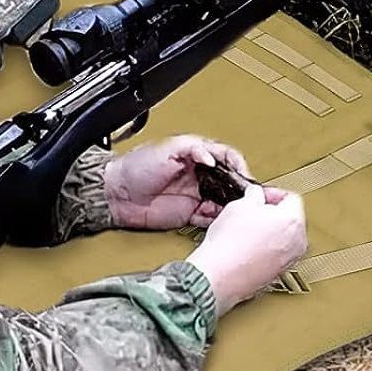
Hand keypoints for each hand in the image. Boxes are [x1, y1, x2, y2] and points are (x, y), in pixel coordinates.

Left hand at [103, 135, 250, 231]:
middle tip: (255, 198)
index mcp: (196, 155)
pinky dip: (217, 220)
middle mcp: (199, 175)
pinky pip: (210, 218)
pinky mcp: (188, 213)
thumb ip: (192, 149)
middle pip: (230, 181)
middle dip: (244, 189)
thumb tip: (212, 156)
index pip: (227, 157)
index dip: (238, 166)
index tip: (245, 176)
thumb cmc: (135, 167)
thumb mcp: (166, 149)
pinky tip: (220, 221)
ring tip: (241, 212)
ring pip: (224, 201)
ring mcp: (195, 195)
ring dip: (233, 207)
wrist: (116, 194)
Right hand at [187, 184, 307, 314]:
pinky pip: (277, 253)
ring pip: (285, 237)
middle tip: (252, 212)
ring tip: (247, 231)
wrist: (220, 274)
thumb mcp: (240, 205)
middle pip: (291, 219)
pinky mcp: (278, 273)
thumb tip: (256, 195)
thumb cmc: (230, 244)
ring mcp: (289, 260)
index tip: (260, 195)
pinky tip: (246, 246)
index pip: (291, 198)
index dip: (272, 193)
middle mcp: (298, 242)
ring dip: (269, 231)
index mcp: (293, 221)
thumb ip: (255, 195)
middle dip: (272, 213)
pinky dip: (266, 248)